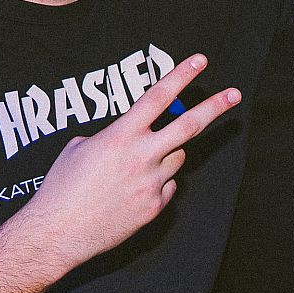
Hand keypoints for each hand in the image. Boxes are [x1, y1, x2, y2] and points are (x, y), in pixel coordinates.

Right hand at [21, 55, 241, 271]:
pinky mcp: (155, 206)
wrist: (58, 231)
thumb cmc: (62, 186)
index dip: (182, 75)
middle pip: (189, 125)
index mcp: (120, 135)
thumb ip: (111, 135)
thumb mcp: (79, 147)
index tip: (200, 60)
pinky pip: (168, 185)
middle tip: (235, 94)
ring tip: (136, 165)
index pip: (158, 96)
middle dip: (215, 106)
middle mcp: (141, 156)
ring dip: (167, 154)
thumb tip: (129, 136)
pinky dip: (157, 182)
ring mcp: (151, 182)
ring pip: (177, 157)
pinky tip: (132, 191)